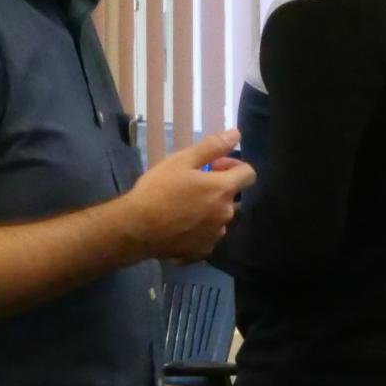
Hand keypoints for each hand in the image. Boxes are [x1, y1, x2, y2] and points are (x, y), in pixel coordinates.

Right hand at [122, 131, 254, 261]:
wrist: (136, 228)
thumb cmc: (158, 190)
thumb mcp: (182, 161)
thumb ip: (212, 147)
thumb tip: (236, 134)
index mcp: (223, 190)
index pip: (249, 174)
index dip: (234, 166)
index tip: (214, 166)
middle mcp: (225, 215)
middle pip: (232, 197)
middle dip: (219, 188)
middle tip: (192, 185)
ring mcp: (214, 236)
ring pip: (220, 218)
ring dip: (210, 210)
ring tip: (183, 207)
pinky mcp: (202, 252)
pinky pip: (207, 237)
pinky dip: (199, 230)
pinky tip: (179, 226)